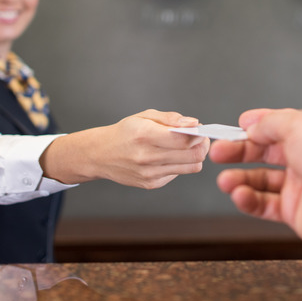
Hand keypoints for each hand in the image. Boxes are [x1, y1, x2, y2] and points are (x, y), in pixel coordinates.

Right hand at [41, 109, 208, 188]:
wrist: (100, 155)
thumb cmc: (125, 132)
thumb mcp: (144, 116)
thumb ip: (170, 119)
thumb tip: (193, 123)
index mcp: (145, 135)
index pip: (185, 140)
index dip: (199, 135)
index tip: (200, 130)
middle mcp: (147, 157)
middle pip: (193, 156)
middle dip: (202, 146)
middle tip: (199, 139)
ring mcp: (149, 173)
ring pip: (191, 167)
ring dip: (194, 156)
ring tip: (187, 147)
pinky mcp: (151, 184)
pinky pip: (178, 174)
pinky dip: (179, 164)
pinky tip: (168, 157)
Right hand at [209, 108, 301, 270]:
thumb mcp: (298, 124)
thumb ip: (270, 123)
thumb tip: (252, 124)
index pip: (276, 126)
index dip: (253, 127)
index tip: (232, 129)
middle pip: (265, 153)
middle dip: (239, 152)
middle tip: (218, 154)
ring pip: (262, 181)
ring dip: (240, 179)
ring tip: (225, 181)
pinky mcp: (297, 212)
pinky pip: (266, 205)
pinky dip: (249, 200)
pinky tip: (240, 195)